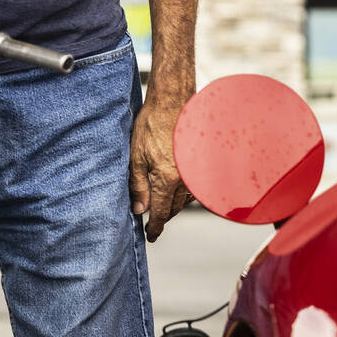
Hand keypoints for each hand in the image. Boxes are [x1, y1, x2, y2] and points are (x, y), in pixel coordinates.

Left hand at [129, 85, 190, 242]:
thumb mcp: (136, 155)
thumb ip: (138, 185)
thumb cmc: (151, 124)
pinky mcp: (201, 163)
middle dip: (163, 217)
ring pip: (185, 199)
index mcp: (167, 179)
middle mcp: (185, 178)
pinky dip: (183, 193)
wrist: (174, 100)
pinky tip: (174, 190)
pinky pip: (193, 187)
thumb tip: (139, 209)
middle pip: (174, 209)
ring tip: (161, 207)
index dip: (155, 227)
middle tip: (152, 223)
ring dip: (173, 206)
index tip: (150, 236)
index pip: (161, 212)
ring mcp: (195, 170)